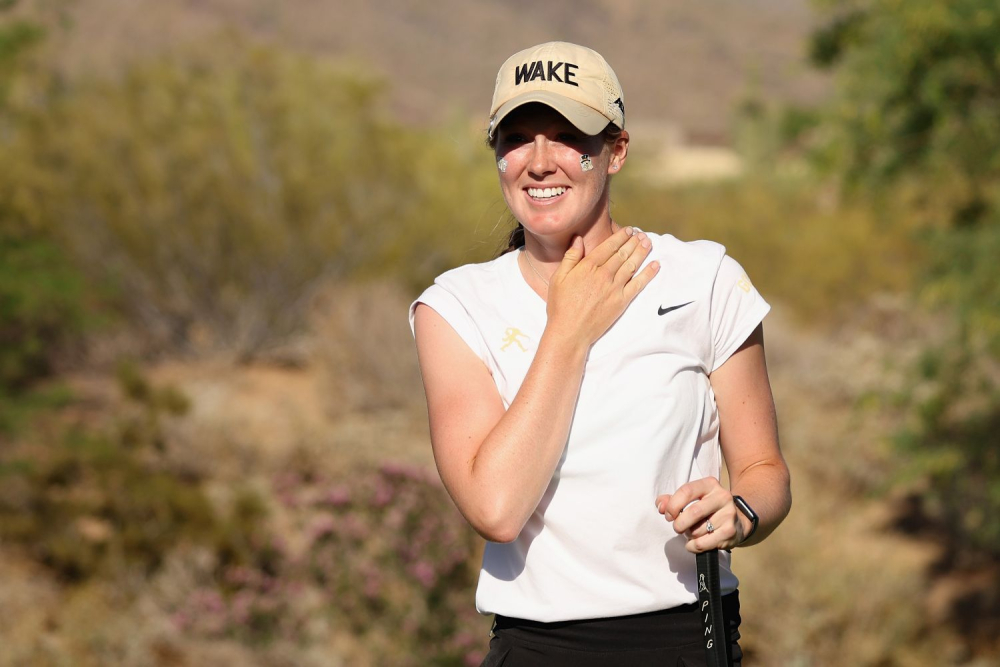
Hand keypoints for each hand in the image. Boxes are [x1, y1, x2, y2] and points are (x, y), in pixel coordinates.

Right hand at [546, 226, 658, 345]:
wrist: (570, 331)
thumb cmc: (561, 306)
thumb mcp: (559, 278)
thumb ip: (570, 257)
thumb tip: (579, 239)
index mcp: (588, 266)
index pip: (609, 246)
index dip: (620, 236)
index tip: (628, 230)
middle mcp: (604, 274)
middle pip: (623, 253)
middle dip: (634, 242)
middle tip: (641, 234)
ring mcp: (614, 288)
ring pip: (632, 265)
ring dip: (642, 252)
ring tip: (648, 243)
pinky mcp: (622, 301)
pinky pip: (638, 284)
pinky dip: (648, 273)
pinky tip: (655, 265)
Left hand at [655, 478, 745, 552]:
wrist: (737, 521)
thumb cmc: (706, 509)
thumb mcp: (691, 499)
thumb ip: (671, 500)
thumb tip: (660, 506)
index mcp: (710, 484)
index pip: (686, 491)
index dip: (672, 505)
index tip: (668, 515)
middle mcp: (722, 497)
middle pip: (693, 512)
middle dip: (679, 523)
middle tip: (677, 527)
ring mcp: (728, 515)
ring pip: (697, 530)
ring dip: (688, 535)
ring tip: (692, 532)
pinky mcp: (730, 532)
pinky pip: (702, 543)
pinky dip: (692, 546)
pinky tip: (695, 543)